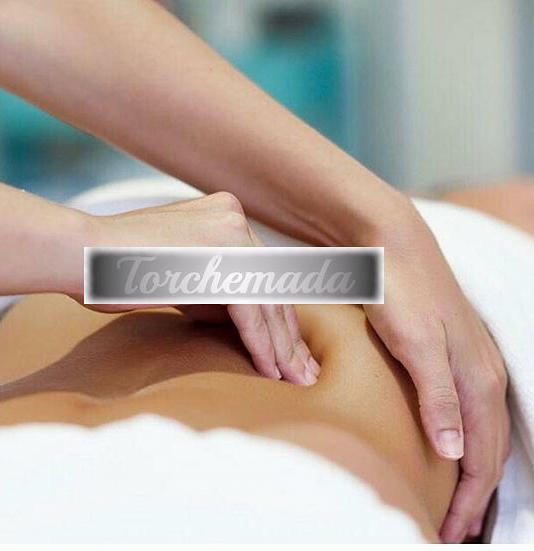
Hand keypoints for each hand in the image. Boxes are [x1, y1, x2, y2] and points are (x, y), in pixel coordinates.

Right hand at [71, 192, 318, 385]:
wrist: (81, 254)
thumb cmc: (119, 269)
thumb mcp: (181, 274)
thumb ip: (216, 288)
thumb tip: (247, 323)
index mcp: (226, 214)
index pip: (263, 275)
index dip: (279, 317)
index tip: (290, 351)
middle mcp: (235, 218)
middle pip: (272, 288)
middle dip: (289, 337)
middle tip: (303, 372)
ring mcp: (230, 235)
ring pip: (267, 303)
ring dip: (281, 348)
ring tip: (295, 382)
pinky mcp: (220, 261)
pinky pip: (250, 313)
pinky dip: (261, 346)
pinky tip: (271, 373)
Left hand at [363, 201, 509, 542]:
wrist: (390, 244)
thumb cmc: (399, 294)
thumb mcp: (416, 345)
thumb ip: (438, 397)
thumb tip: (458, 455)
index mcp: (477, 379)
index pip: (482, 458)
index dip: (468, 501)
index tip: (447, 533)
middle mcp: (482, 374)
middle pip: (489, 450)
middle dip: (473, 495)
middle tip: (449, 529)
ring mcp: (469, 361)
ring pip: (481, 431)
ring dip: (471, 470)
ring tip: (453, 499)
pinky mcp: (451, 352)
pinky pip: (468, 410)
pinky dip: (463, 439)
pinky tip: (447, 444)